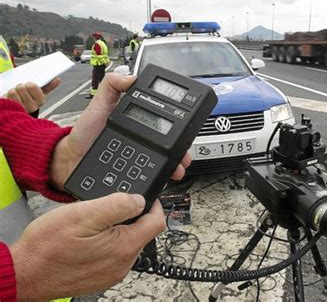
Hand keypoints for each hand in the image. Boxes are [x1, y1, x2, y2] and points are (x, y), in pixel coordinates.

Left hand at [5, 78, 60, 112]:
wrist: (21, 114)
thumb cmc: (30, 101)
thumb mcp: (40, 94)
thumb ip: (49, 86)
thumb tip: (58, 79)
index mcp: (40, 100)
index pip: (32, 86)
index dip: (29, 84)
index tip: (29, 86)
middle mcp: (32, 106)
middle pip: (21, 87)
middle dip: (20, 86)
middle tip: (21, 91)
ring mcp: (21, 109)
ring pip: (13, 91)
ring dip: (12, 91)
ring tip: (15, 96)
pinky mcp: (10, 110)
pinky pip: (6, 97)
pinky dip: (6, 96)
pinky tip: (10, 99)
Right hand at [11, 193, 165, 299]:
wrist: (24, 273)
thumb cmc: (48, 247)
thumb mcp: (83, 214)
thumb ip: (117, 204)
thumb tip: (140, 199)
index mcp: (124, 248)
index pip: (157, 222)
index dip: (154, 204)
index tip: (143, 195)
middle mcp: (123, 264)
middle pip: (144, 232)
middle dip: (132, 216)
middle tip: (107, 208)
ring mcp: (113, 273)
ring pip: (129, 242)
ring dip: (119, 229)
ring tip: (94, 223)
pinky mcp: (102, 276)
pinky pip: (115, 254)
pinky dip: (109, 242)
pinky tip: (89, 237)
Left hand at [49, 73, 191, 189]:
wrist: (70, 161)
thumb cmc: (84, 134)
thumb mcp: (98, 105)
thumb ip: (111, 86)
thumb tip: (132, 77)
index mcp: (138, 122)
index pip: (164, 122)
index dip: (177, 127)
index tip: (184, 130)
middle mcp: (142, 141)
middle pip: (170, 146)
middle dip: (181, 152)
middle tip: (183, 157)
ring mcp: (139, 158)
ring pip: (165, 163)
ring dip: (174, 167)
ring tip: (176, 170)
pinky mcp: (133, 175)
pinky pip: (150, 177)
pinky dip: (160, 179)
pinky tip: (163, 179)